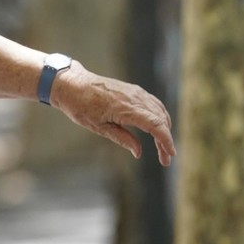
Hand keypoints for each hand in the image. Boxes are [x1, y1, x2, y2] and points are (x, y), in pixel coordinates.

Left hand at [51, 63, 176, 165]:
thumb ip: (122, 139)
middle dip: (165, 140)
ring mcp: (135, 92)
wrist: (72, 84)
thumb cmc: (81, 106)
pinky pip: (153, 103)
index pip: (155, 125)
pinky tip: (157, 128)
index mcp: (126, 108)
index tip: (170, 154)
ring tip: (162, 148)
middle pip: (160, 120)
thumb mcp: (99, 128)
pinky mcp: (133, 90)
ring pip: (159, 111)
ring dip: (164, 129)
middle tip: (165, 160)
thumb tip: (138, 153)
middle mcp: (134, 98)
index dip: (166, 140)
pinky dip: (159, 117)